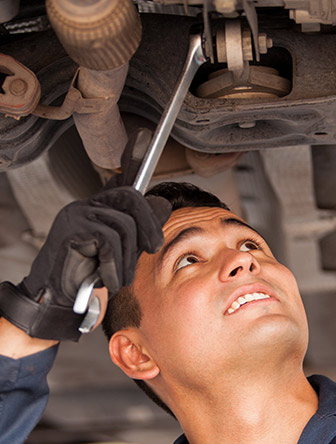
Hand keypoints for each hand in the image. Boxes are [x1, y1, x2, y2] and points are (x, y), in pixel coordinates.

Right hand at [0, 129, 171, 339]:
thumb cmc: (87, 277)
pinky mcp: (72, 228)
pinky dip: (114, 265)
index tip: (143, 137)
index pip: (123, 184)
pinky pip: (109, 240)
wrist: (55, 298)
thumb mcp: (120, 253)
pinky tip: (106, 279)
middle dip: (149, 224)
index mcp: (98, 208)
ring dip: (128, 259)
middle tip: (153, 248)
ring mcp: (77, 214)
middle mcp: (86, 205)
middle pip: (130, 198)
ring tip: (119, 278)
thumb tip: (162, 204)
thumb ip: (138, 230)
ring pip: (123, 225)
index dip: (134, 160)